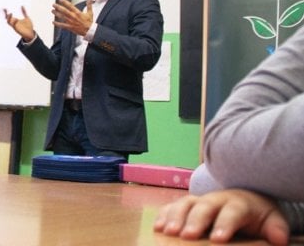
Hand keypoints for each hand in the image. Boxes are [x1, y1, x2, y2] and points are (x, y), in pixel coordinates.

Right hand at [3, 6, 34, 41]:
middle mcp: (14, 23)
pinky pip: (14, 26)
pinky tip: (16, 19)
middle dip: (5, 14)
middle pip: (7, 18)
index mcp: (15, 20)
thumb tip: (22, 6)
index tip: (4, 8)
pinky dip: (14, 23)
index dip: (5, 12)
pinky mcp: (18, 30)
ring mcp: (15, 26)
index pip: (8, 16)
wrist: (31, 34)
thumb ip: (24, 12)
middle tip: (5, 9)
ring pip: (9, 22)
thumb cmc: (28, 26)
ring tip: (10, 13)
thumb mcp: (26, 17)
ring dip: (9, 18)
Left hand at [52, 0, 92, 35]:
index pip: (70, 5)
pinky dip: (57, 24)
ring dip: (56, 13)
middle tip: (54, 5)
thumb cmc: (89, 22)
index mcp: (77, 12)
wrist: (89, 31)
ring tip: (52, 11)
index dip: (64, 2)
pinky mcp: (69, 27)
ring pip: (62, 17)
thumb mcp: (90, 13)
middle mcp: (73, 16)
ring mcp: (71, 22)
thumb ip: (89, 5)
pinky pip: (62, 25)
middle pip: (64, 11)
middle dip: (58, 7)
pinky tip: (53, 22)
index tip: (60, 0)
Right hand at [153, 189, 289, 244]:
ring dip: (174, 217)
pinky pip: (171, 207)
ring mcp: (198, 201)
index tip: (217, 239)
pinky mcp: (186, 205)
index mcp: (237, 203)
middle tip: (186, 235)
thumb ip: (275, 228)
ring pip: (184, 204)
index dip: (224, 224)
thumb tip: (279, 239)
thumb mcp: (271, 220)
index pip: (231, 212)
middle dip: (194, 221)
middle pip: (203, 207)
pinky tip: (157, 227)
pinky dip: (163, 215)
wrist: (243, 198)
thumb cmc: (256, 214)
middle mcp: (215, 199)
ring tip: (167, 231)